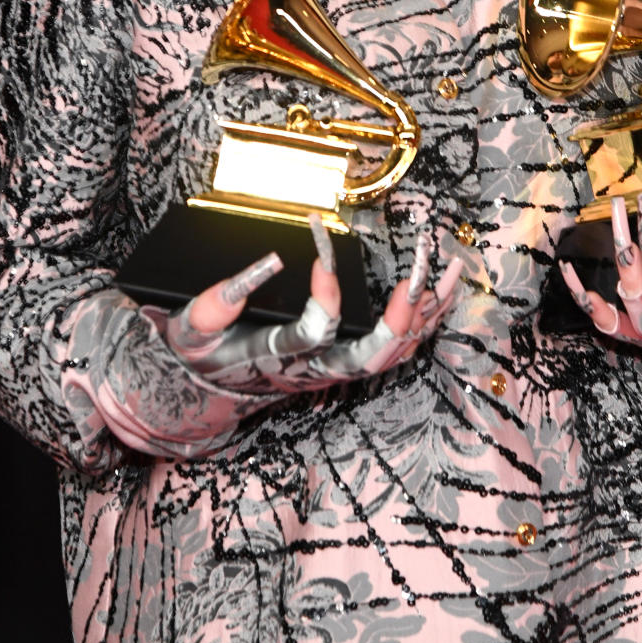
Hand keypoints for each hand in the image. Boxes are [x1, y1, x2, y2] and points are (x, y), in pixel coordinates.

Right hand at [165, 216, 462, 391]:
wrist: (213, 388)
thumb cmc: (203, 353)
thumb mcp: (193, 329)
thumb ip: (216, 303)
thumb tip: (263, 264)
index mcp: (277, 359)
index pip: (313, 334)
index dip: (325, 298)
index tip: (322, 254)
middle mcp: (314, 371)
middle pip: (372, 356)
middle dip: (400, 315)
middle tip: (416, 271)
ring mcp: (336, 370)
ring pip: (396, 350)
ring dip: (426, 311)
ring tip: (448, 268)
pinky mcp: (349, 361)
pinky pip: (399, 345)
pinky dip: (425, 316)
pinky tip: (443, 287)